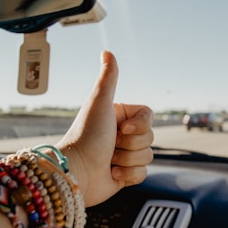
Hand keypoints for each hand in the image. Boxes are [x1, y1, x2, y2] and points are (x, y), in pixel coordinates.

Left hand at [55, 50, 152, 206]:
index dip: (141, 125)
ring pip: (148, 156)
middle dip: (131, 145)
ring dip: (128, 160)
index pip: (148, 117)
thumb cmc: (86, 136)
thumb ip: (108, 78)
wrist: (76, 173)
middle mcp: (122, 135)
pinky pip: (143, 173)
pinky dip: (128, 175)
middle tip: (111, 146)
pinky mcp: (125, 175)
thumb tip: (107, 51)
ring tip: (109, 161)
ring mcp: (124, 155)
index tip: (123, 129)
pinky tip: (112, 173)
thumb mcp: (99, 103)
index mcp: (119, 117)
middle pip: (150, 137)